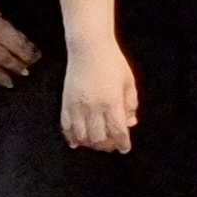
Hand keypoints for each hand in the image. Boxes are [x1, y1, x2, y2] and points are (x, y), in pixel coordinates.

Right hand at [61, 35, 139, 152]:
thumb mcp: (128, 81)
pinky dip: (71, 137)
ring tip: (97, 144)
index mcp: (112, 101)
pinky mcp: (66, 103)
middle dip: (107, 146)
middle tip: (112, 146)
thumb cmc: (112, 62)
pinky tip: (77, 142)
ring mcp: (77, 106)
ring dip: (90, 144)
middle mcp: (94, 106)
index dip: (122, 143)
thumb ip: (131, 104)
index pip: (117, 130)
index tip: (124, 148)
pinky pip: (66, 127)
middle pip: (99, 138)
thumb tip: (131, 123)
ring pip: (82, 136)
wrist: (88, 48)